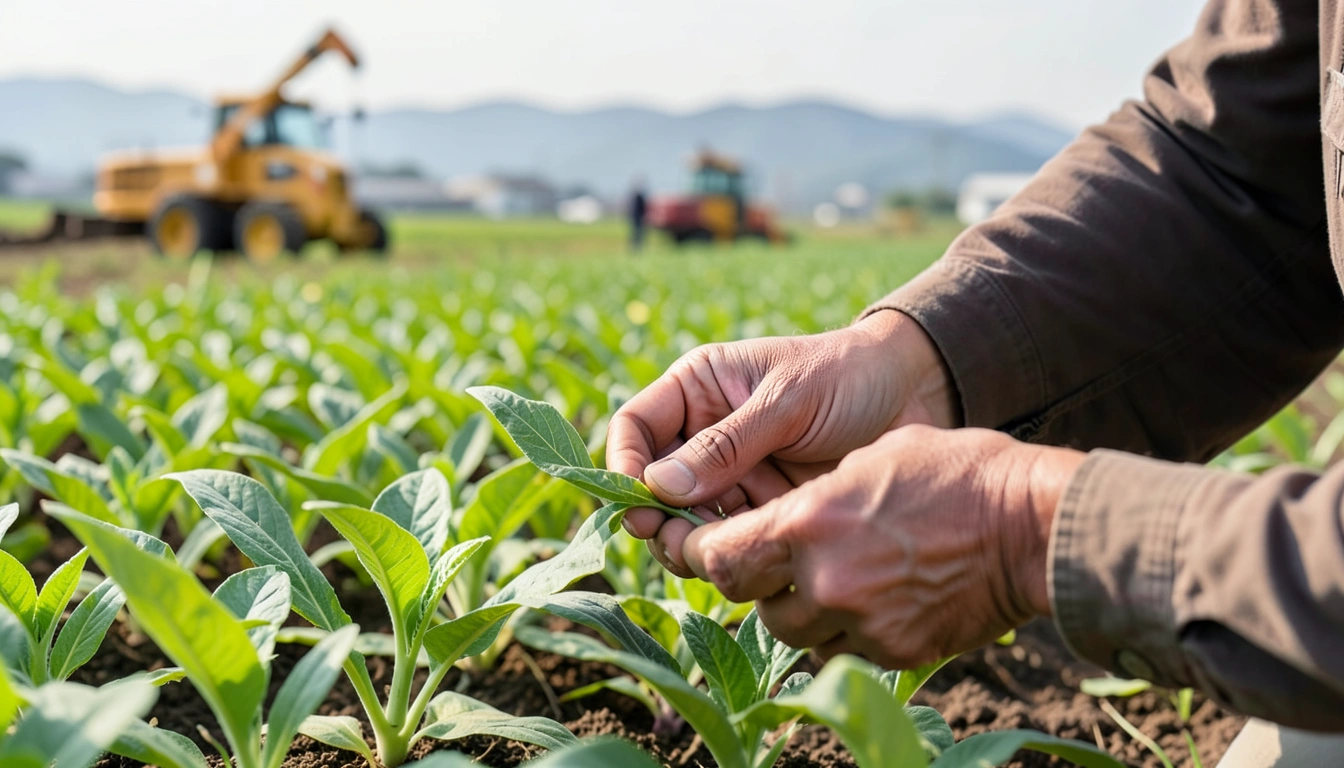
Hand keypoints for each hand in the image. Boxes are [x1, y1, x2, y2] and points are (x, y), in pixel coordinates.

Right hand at [607, 310, 957, 574]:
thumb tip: (658, 486)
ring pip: (687, 519)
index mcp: (698, 387)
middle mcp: (705, 432)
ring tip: (719, 556)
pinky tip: (755, 561)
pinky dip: (733, 553)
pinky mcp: (763, 508)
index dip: (624, 464)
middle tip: (678, 545)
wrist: (918, 397)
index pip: (635, 426)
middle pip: (654, 485)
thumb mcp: (788, 401)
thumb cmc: (849, 376)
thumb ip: (727, 444)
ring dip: (694, 543)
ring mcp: (733, 474)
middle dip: (659, 518)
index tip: (638, 503)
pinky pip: (730, 537)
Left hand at [682, 425, 1085, 668]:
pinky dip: (850, 629)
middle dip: (756, 582)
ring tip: (838, 575)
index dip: (699, 553)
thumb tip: (777, 514)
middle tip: (773, 562)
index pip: (719, 557)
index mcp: (809, 522)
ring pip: (797, 632)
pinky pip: (846, 649)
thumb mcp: (870, 457)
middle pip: (751, 601)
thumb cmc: (953, 473)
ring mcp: (861, 622)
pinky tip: (880, 596)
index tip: (695, 545)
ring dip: (804, 609)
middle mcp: (825, 580)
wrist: (1031, 525)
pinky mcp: (895, 652)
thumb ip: (812, 494)